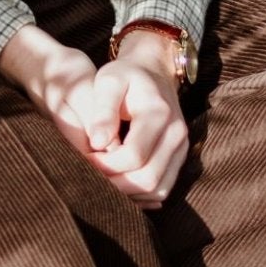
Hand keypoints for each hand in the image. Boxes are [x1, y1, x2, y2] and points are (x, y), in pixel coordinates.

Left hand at [85, 31, 190, 209]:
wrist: (154, 71)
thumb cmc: (125, 75)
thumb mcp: (108, 81)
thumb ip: (102, 109)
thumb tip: (97, 143)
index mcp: (158, 113)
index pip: (134, 155)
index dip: (105, 166)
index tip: (84, 161)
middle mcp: (176, 132)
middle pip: (148, 178)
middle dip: (115, 185)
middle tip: (89, 179)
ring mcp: (182, 147)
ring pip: (158, 189)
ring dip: (128, 195)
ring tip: (101, 183)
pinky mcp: (180, 157)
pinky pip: (163, 188)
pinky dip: (140, 195)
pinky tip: (118, 186)